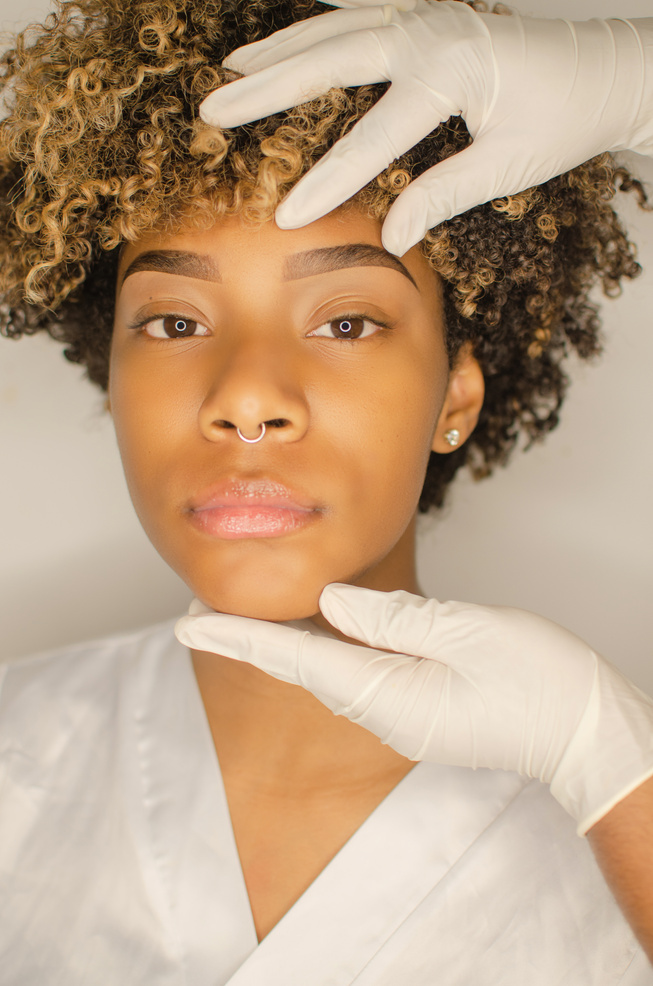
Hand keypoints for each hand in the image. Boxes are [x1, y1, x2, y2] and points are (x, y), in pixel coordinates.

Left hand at [175, 584, 652, 834]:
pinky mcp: (418, 703)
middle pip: (301, 664)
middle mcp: (384, 708)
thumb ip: (394, 620)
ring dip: (280, 638)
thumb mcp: (467, 635)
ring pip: (326, 666)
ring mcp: (401, 709)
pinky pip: (358, 669)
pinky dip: (322, 645)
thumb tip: (332, 605)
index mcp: (388, 693)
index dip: (238, 636)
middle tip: (197, 608)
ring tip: (239, 613)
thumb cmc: (539, 684)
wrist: (585, 733)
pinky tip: (313, 628)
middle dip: (248, 635)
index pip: (295, 657)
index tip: (187, 622)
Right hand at [199, 0, 652, 254]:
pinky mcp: (428, 14)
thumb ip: (445, 193)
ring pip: (335, 28)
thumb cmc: (563, 119)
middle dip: (267, 92)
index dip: (325, 180)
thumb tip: (391, 232)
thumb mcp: (507, 165)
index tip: (283, 216)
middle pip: (330, 62)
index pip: (371, 137)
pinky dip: (316, 23)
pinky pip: (359, 12)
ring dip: (279, 50)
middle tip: (214, 111)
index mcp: (452, 72)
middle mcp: (431, 32)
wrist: (605, 69)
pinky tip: (286, 33)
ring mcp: (427, 15)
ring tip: (231, 73)